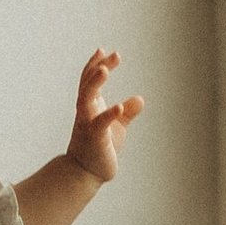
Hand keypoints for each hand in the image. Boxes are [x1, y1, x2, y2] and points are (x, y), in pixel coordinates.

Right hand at [62, 49, 144, 187]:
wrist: (85, 173)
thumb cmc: (99, 149)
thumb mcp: (117, 127)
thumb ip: (127, 112)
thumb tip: (139, 99)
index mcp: (90, 106)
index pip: (89, 80)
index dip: (95, 64)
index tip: (103, 51)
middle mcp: (85, 111)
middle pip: (87, 83)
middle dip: (98, 67)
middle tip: (115, 55)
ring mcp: (88, 123)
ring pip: (86, 98)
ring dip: (94, 83)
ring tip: (105, 69)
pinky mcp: (95, 138)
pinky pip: (100, 123)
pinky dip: (109, 114)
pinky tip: (120, 107)